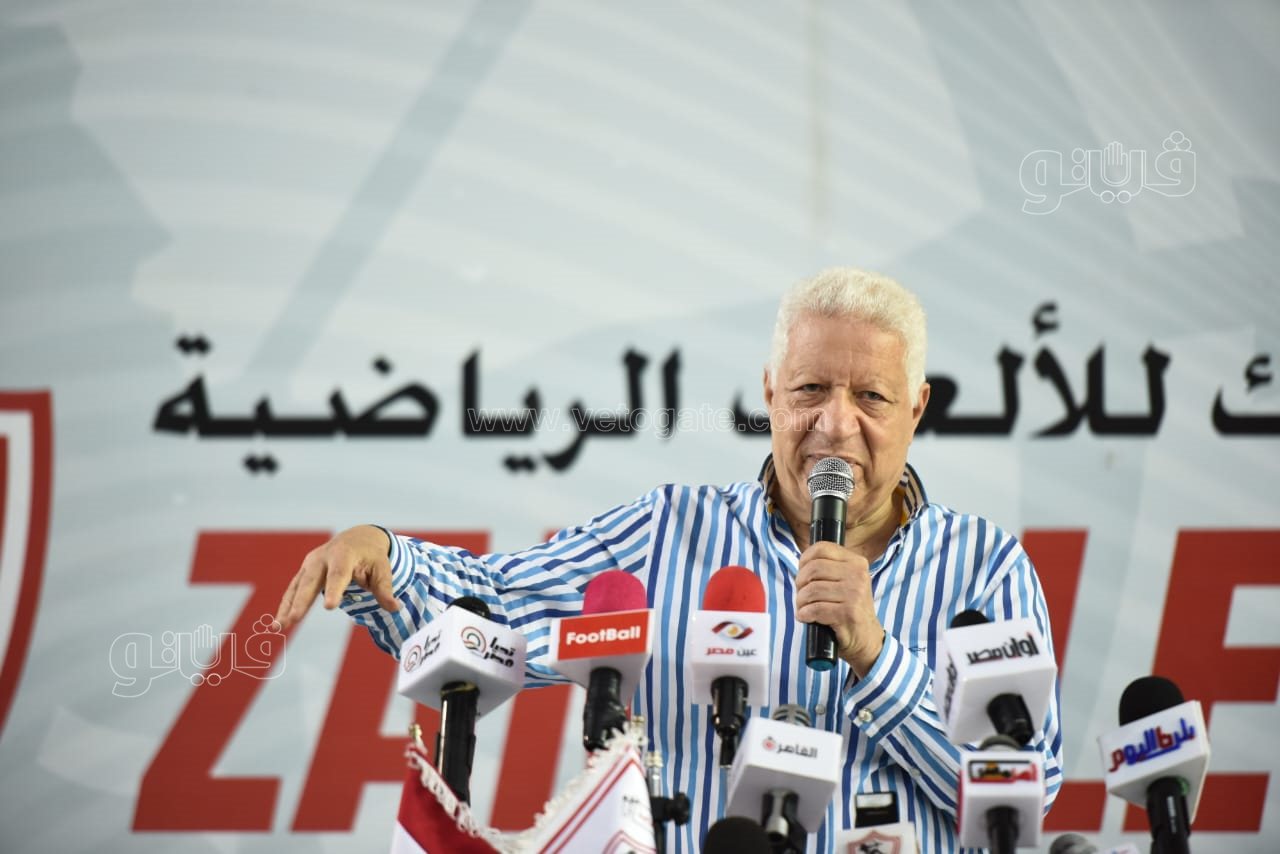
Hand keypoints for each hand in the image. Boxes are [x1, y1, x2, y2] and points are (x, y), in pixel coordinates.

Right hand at [274, 525, 401, 630]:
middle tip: (294, 619)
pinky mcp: (305, 571)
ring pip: (297, 586)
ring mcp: (311, 564)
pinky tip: (279, 622)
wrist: (358, 538)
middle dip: (301, 601)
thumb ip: (385, 589)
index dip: (334, 590)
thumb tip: (395, 608)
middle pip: (312, 581)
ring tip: (279, 626)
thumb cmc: (372, 556)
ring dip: (287, 607)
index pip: (339, 574)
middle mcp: (323, 557)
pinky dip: (286, 605)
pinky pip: (293, 589)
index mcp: (345, 554)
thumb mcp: (382, 569)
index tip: (331, 606)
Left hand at [794, 541, 883, 676]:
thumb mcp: (846, 581)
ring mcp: (855, 594)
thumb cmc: (849, 608)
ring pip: (812, 589)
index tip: (802, 574)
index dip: (804, 560)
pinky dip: (805, 614)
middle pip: (813, 568)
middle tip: (802, 595)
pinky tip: (806, 617)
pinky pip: (815, 609)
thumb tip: (802, 562)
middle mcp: (858, 575)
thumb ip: (829, 567)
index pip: (822, 548)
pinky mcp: (848, 614)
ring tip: (804, 608)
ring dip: (801, 602)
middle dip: (800, 583)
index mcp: (857, 562)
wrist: (866, 639)